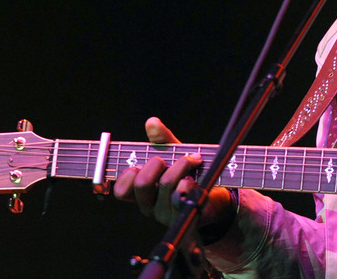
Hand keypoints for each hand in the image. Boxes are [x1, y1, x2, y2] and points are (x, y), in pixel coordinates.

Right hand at [113, 117, 233, 227]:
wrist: (215, 192)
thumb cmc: (187, 174)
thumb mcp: (172, 155)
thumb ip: (160, 139)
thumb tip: (152, 122)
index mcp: (141, 195)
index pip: (121, 192)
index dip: (126, 176)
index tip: (137, 164)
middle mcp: (150, 207)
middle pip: (142, 184)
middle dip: (155, 163)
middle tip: (165, 158)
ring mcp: (167, 214)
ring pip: (166, 184)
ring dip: (180, 165)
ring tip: (192, 160)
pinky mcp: (186, 215)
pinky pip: (183, 194)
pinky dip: (189, 180)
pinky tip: (195, 179)